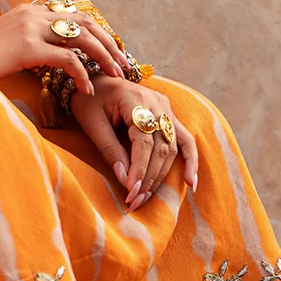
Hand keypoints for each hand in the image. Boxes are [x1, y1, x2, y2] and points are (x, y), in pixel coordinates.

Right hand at [0, 4, 127, 91]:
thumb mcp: (9, 45)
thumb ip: (32, 45)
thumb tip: (52, 59)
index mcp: (31, 10)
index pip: (76, 15)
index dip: (98, 32)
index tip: (112, 51)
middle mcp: (34, 14)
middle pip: (86, 22)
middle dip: (110, 42)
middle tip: (124, 62)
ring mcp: (31, 28)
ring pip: (83, 37)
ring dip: (105, 56)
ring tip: (116, 74)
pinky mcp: (27, 47)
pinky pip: (67, 60)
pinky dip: (82, 75)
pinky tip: (87, 90)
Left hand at [70, 78, 198, 210]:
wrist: (95, 78)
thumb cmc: (89, 99)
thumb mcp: (92, 123)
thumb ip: (109, 150)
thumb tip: (125, 180)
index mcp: (136, 100)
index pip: (143, 142)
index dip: (139, 168)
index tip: (130, 191)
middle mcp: (157, 103)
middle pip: (160, 148)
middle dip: (148, 178)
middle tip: (135, 202)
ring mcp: (165, 109)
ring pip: (171, 148)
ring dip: (160, 176)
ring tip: (146, 198)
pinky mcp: (168, 115)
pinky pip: (184, 140)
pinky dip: (190, 161)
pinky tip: (190, 183)